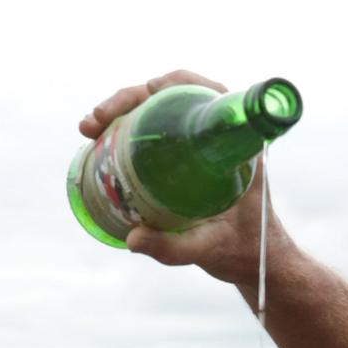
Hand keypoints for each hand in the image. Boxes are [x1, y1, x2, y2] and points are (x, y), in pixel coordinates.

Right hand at [79, 71, 274, 287]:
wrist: (258, 263)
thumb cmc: (245, 253)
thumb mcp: (211, 250)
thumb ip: (174, 248)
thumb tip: (131, 239)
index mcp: (239, 148)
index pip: (209, 94)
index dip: (177, 84)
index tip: (148, 90)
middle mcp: (220, 139)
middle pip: (174, 97)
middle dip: (131, 98)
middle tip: (97, 118)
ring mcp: (202, 146)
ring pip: (160, 111)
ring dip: (122, 111)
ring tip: (89, 129)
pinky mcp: (188, 157)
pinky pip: (156, 131)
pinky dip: (127, 129)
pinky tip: (101, 138)